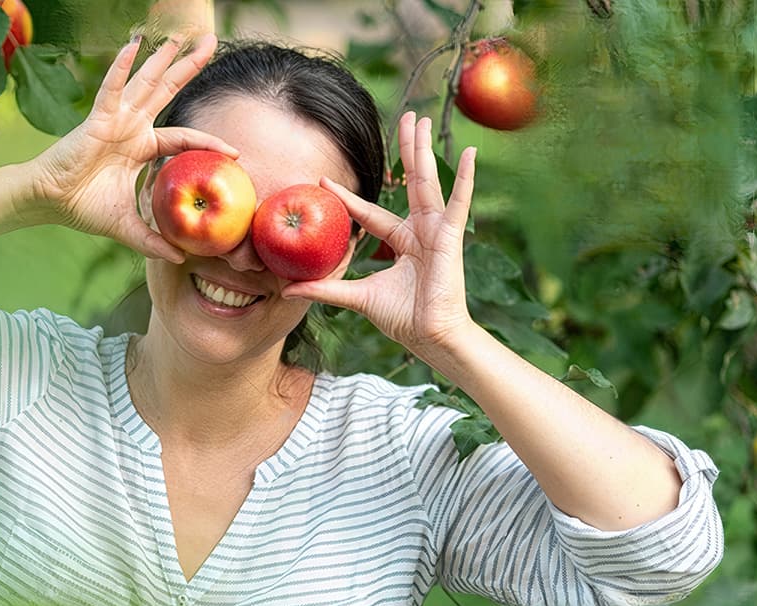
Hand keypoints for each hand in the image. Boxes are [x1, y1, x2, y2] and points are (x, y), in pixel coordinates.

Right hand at [26, 33, 235, 261]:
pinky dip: (122, 67)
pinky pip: (112, 88)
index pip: (182, 138)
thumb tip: (181, 259)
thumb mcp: (128, 228)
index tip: (234, 152)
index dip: (207, 142)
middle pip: (166, 92)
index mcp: (140, 148)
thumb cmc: (83, 209)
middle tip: (211, 42)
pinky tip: (134, 45)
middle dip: (188, 67)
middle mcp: (131, 127)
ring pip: (145, 83)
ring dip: (162, 58)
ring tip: (179, 35)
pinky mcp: (97, 119)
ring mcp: (115, 119)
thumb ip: (154, 241)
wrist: (50, 201)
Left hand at [281, 112, 475, 354]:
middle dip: (405, 151)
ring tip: (421, 121)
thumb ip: (325, 290)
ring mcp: (436, 232)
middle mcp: (420, 232)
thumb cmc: (402, 319)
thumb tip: (286, 291)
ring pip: (427, 183)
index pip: (371, 213)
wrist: (429, 336)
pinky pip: (458, 203)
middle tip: (403, 117)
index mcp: (402, 243)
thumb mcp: (357, 297)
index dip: (349, 198)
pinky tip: (469, 152)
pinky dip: (464, 179)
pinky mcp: (450, 237)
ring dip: (423, 150)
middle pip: (409, 183)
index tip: (325, 180)